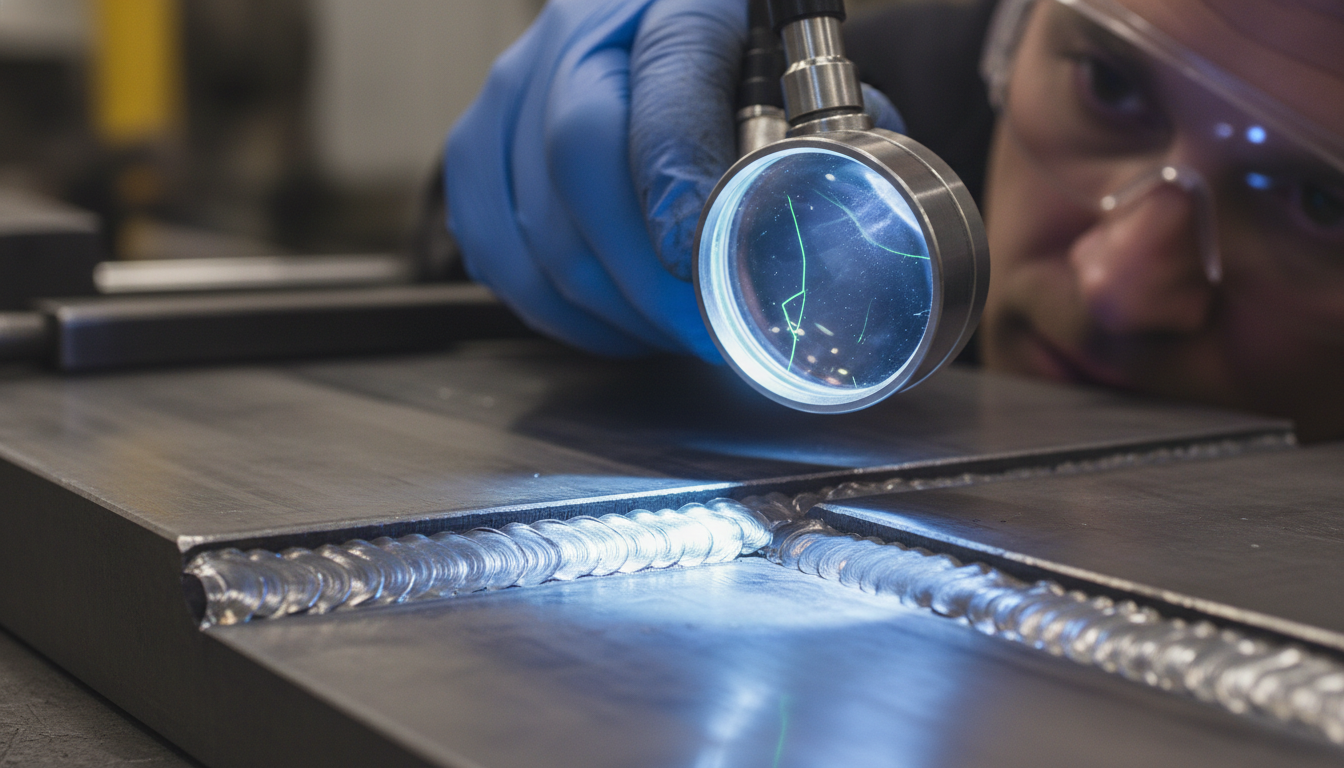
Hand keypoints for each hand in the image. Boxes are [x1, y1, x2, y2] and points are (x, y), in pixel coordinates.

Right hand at [445, 0, 903, 360]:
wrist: (656, 27)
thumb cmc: (737, 57)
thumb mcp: (797, 70)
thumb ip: (831, 134)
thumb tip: (857, 227)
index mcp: (669, 2)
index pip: (665, 83)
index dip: (677, 178)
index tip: (704, 261)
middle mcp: (572, 37)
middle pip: (578, 161)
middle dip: (649, 277)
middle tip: (710, 335)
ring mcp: (510, 92)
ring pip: (534, 225)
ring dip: (610, 308)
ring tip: (672, 337)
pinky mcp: (476, 148)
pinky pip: (494, 253)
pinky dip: (558, 310)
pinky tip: (615, 323)